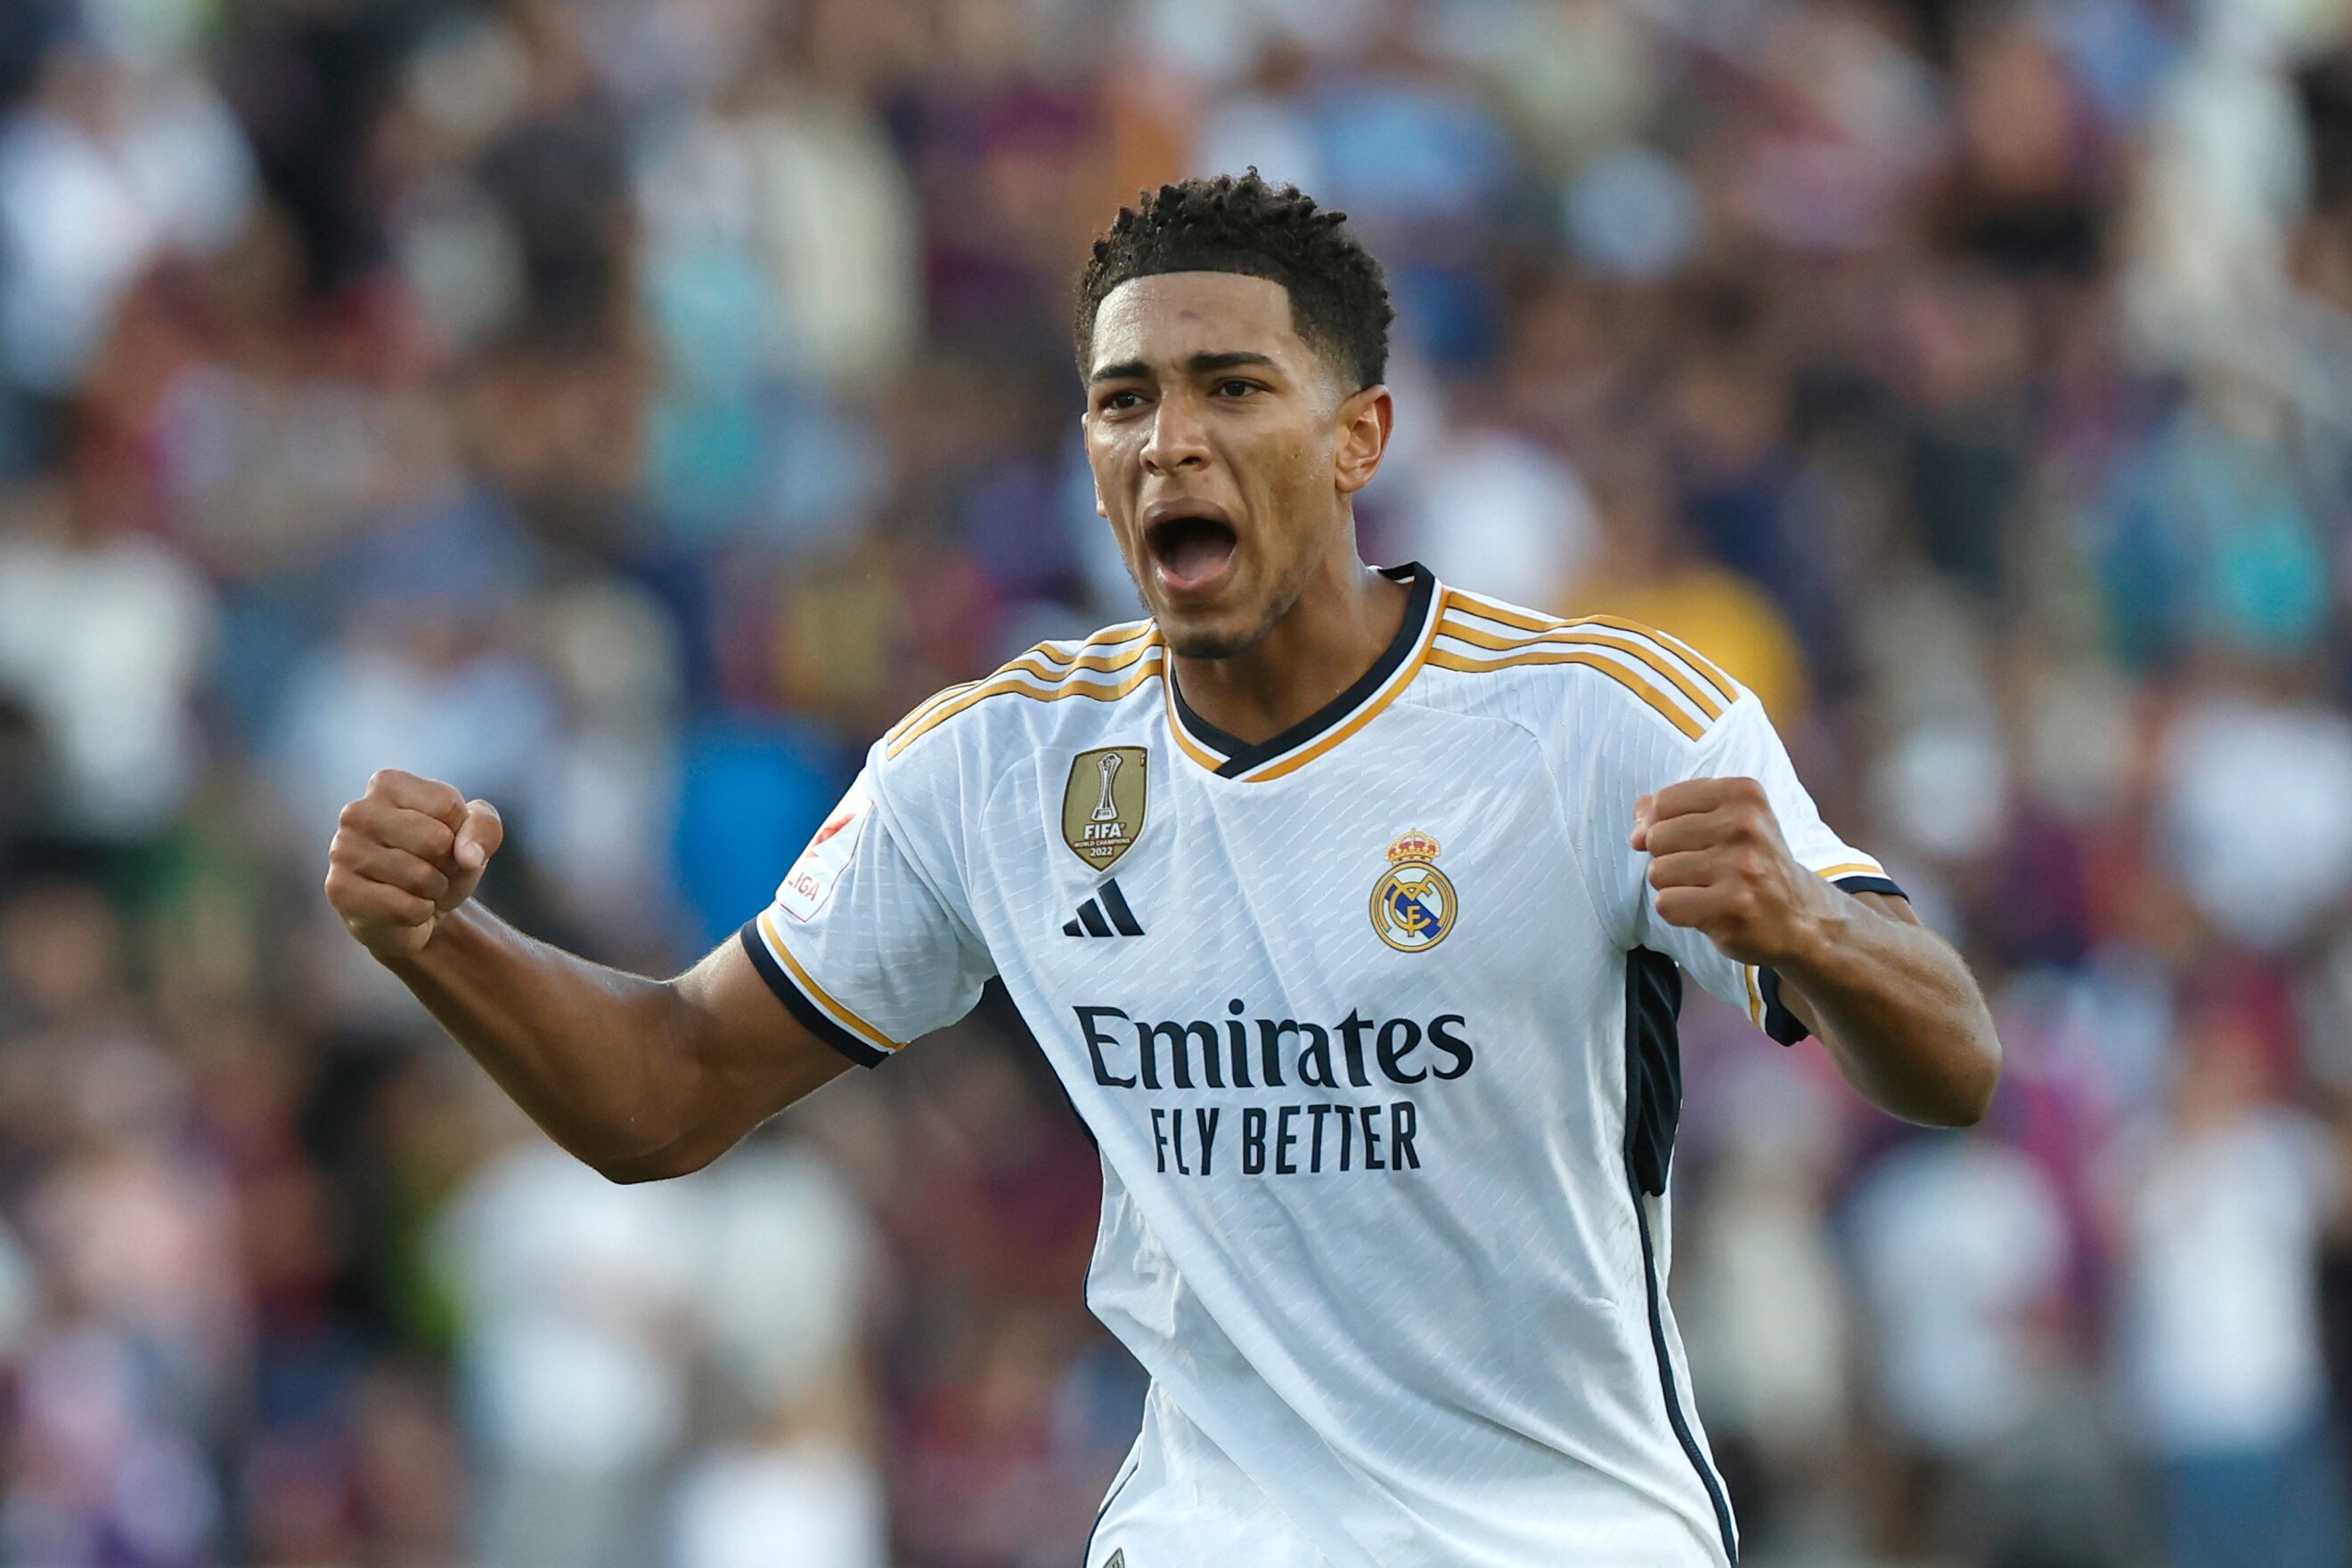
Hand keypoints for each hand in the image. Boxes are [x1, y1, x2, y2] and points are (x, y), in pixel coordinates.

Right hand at [324, 769, 504, 960]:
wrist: (413, 912)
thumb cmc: (440, 863)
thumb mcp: (475, 835)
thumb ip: (484, 828)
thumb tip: (468, 856)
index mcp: (387, 784)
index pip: (448, 806)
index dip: (461, 833)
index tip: (446, 841)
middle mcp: (357, 812)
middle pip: (435, 840)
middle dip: (449, 865)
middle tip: (433, 870)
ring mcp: (342, 850)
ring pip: (422, 877)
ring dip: (434, 891)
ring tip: (417, 889)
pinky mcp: (340, 890)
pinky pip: (406, 908)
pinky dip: (419, 913)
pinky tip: (402, 907)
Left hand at [1630, 776, 1830, 968]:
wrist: (1799, 915)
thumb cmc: (1751, 863)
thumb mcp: (1725, 820)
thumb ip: (1674, 810)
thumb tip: (1637, 822)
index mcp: (1743, 794)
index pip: (1663, 802)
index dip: (1662, 825)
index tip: (1690, 841)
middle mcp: (1745, 825)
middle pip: (1656, 837)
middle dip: (1668, 858)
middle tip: (1706, 869)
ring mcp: (1740, 867)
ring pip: (1657, 872)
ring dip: (1674, 886)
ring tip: (1709, 889)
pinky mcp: (1732, 906)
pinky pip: (1666, 904)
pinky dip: (1679, 912)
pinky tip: (1709, 910)